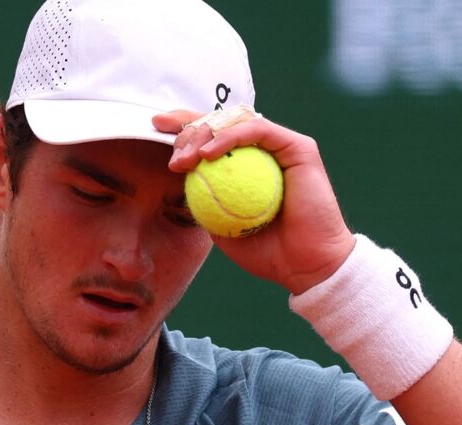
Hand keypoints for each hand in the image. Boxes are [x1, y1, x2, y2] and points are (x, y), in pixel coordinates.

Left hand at [152, 111, 355, 294]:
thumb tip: (175, 179)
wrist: (305, 266)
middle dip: (188, 129)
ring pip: (235, 122)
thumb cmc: (267, 252)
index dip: (184, 127)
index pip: (211, 137)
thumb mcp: (220, 227)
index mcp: (245, 165)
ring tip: (184, 158)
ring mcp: (281, 146)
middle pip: (220, 122)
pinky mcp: (297, 147)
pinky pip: (258, 131)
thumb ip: (203, 200)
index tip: (156, 127)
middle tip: (171, 154)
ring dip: (204, 134)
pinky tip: (208, 154)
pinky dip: (230, 137)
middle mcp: (263, 151)